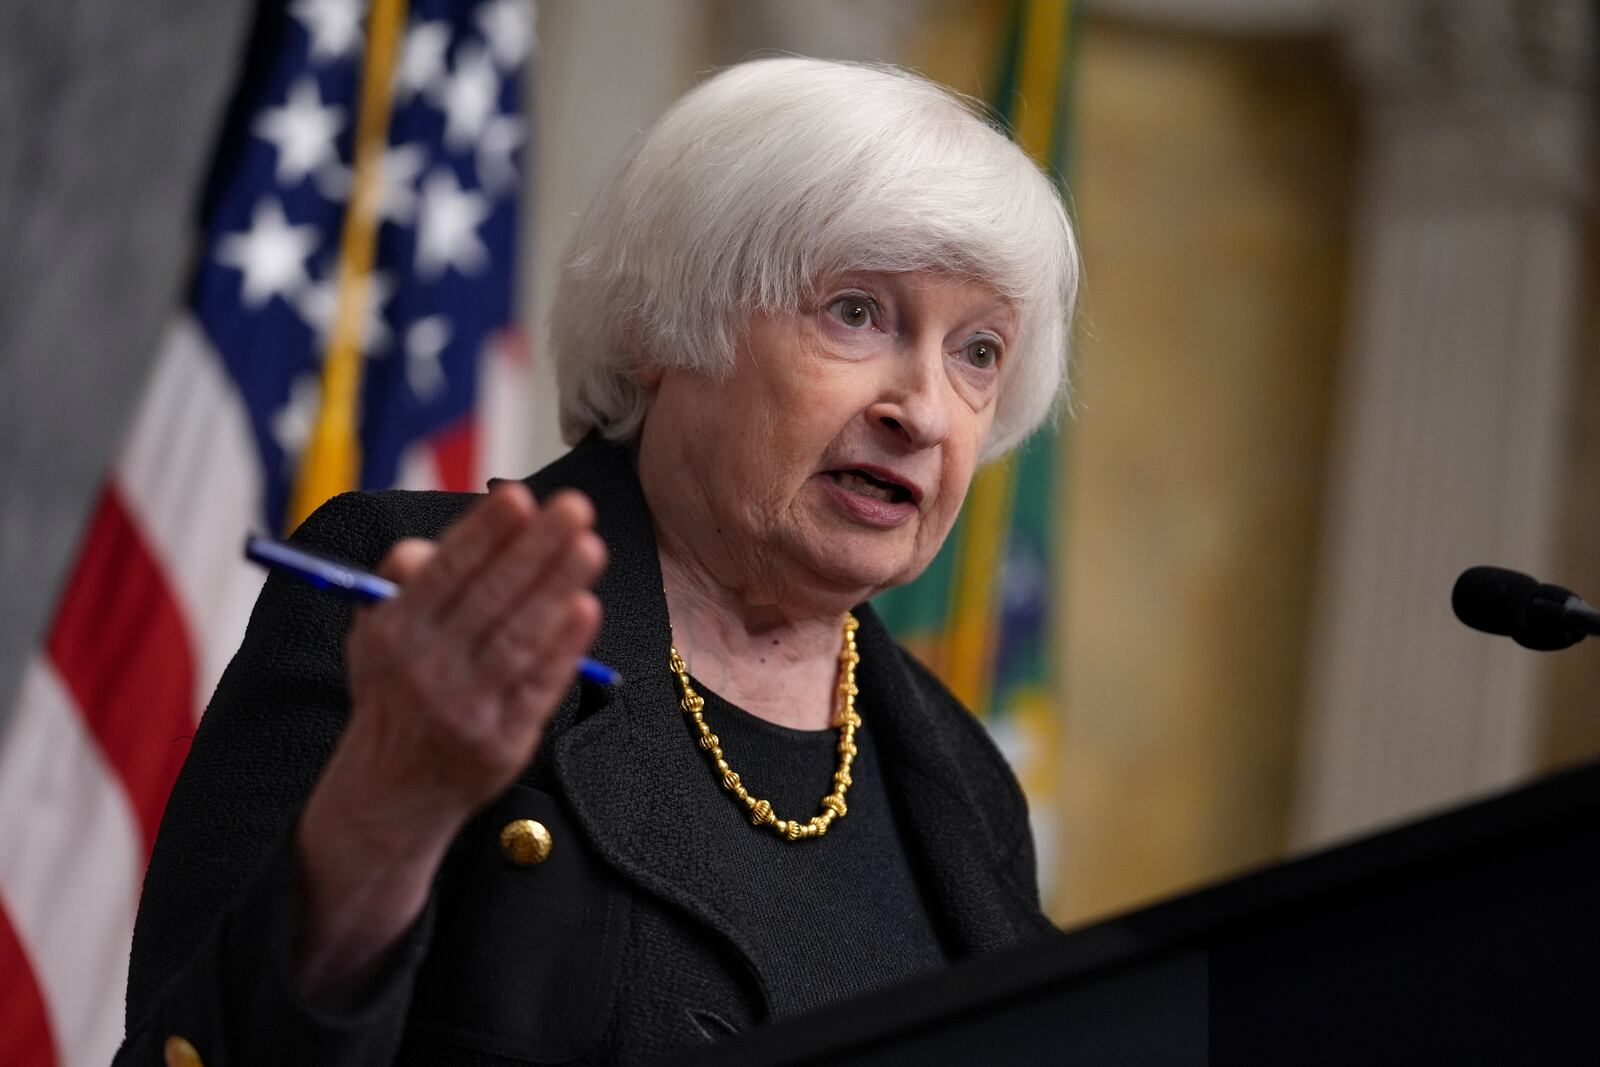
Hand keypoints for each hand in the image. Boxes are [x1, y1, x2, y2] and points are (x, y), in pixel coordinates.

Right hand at [295, 484, 604, 995]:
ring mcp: (466, 706)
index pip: (444, 572)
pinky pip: (538, 684)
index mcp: (393, 631)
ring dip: (556, 587)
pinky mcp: (503, 739)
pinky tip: (586, 607)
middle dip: (534, 548)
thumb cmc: (396, 688)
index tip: (520, 495)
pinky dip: (564, 646)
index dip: (483, 533)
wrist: (391, 790)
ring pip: (517, 637)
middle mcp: (426, 667)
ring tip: (590, 545)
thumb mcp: (375, 634)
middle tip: (575, 506)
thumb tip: (434, 545)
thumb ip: (404, 582)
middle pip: (489, 598)